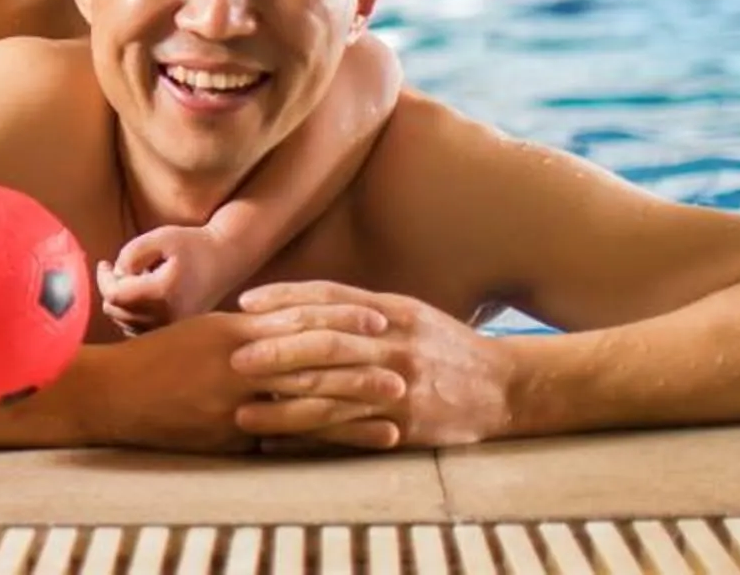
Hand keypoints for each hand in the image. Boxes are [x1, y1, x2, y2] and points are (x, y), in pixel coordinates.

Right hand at [82, 309, 400, 454]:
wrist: (112, 393)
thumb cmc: (155, 359)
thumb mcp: (201, 333)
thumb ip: (245, 334)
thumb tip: (287, 329)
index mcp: (234, 330)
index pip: (298, 317)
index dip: (342, 316)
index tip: (379, 316)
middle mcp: (240, 362)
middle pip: (313, 359)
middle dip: (361, 361)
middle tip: (404, 363)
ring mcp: (236, 401)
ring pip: (307, 398)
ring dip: (356, 401)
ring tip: (396, 402)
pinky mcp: (232, 436)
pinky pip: (289, 437)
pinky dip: (329, 438)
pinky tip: (360, 441)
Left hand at [98, 223, 223, 335]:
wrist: (226, 259)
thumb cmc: (193, 244)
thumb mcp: (160, 237)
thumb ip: (131, 253)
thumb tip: (116, 274)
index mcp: (163, 292)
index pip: (115, 295)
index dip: (103, 278)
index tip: (105, 263)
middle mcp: (168, 317)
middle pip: (117, 312)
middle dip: (111, 289)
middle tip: (121, 268)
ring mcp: (173, 328)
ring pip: (126, 324)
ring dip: (123, 302)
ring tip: (138, 280)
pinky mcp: (176, 332)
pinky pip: (141, 331)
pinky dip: (133, 315)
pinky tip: (143, 295)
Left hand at [229, 281, 511, 450]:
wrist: (504, 388)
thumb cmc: (445, 347)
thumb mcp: (409, 315)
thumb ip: (360, 309)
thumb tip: (300, 306)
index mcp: (391, 310)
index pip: (330, 297)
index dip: (285, 298)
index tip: (246, 303)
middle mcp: (394, 343)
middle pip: (327, 342)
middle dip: (278, 350)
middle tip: (235, 357)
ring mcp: (401, 385)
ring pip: (334, 392)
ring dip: (285, 403)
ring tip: (244, 410)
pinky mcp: (406, 423)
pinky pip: (351, 431)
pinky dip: (312, 436)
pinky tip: (282, 441)